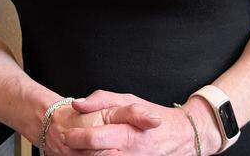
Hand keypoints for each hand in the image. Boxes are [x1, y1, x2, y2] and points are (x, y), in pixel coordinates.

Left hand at [41, 99, 160, 155]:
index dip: (76, 137)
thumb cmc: (152, 114)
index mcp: (130, 132)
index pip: (95, 137)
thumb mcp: (128, 100)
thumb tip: (77, 104)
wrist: (182, 137)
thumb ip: (101, 100)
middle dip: (78, 150)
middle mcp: (132, 153)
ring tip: (83, 150)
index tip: (67, 133)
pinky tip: (101, 153)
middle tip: (69, 144)